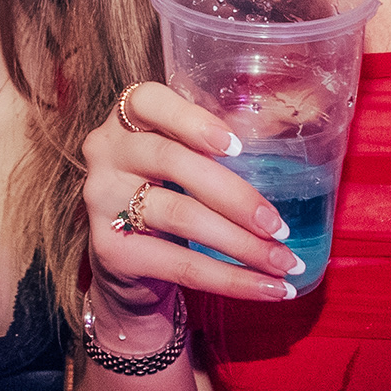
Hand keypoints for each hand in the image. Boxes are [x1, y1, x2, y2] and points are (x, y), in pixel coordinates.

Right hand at [82, 82, 300, 308]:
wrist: (129, 262)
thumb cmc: (170, 193)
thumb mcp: (186, 160)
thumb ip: (220, 142)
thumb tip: (287, 127)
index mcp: (127, 119)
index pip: (147, 101)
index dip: (192, 120)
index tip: (238, 148)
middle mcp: (107, 153)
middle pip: (173, 162)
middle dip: (235, 196)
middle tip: (278, 225)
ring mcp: (103, 201)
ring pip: (182, 216)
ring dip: (243, 244)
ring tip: (284, 261)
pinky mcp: (111, 250)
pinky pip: (181, 265)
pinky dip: (232, 280)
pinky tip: (269, 289)